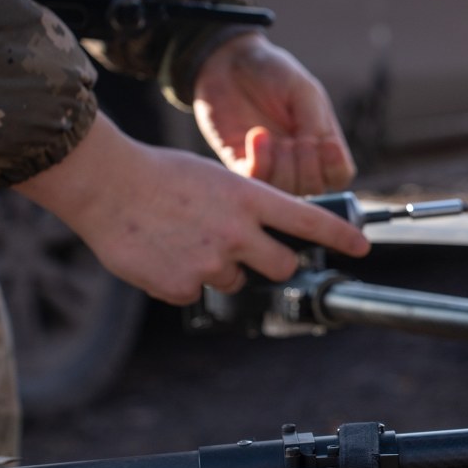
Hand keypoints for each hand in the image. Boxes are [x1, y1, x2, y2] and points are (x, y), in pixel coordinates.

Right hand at [14, 115, 370, 304]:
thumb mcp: (218, 179)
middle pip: (284, 266)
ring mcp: (211, 263)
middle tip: (252, 253)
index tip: (362, 247)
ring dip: (219, 270)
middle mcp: (239, 233)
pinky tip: (162, 255)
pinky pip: (194, 293)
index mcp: (251, 199)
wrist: (105, 183)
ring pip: (235, 281)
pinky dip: (181, 280)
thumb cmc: (161, 175)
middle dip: (275, 264)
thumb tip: (265, 236)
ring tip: (185, 241)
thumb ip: (247, 208)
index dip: (341, 237)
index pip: (310, 222)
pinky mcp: (181, 285)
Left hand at [193, 32, 355, 194]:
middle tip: (295, 138)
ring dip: (283, 166)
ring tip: (271, 135)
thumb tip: (317, 151)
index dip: (335, 168)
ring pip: (285, 191)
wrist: (228, 62)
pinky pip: (255, 181)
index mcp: (321, 142)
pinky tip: (256, 135)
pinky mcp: (240, 163)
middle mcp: (297, 159)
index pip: (339, 175)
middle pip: (314, 188)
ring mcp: (269, 164)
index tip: (325, 143)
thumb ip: (316, 123)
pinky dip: (259, 162)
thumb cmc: (272, 72)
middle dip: (306, 166)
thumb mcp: (304, 91)